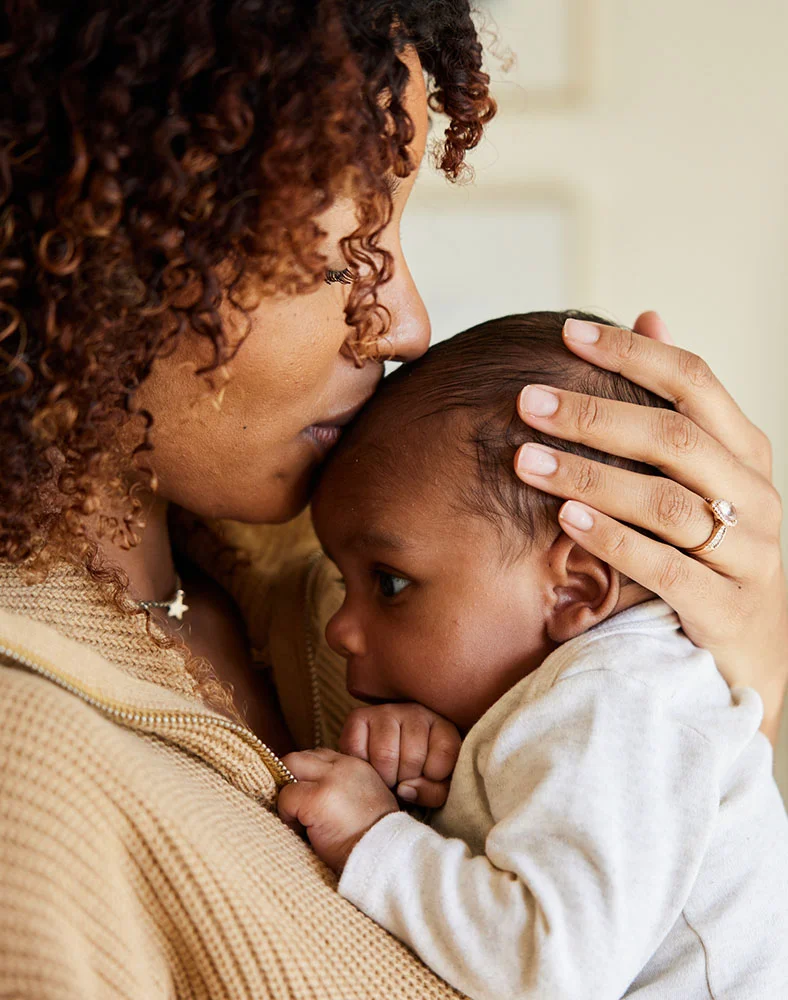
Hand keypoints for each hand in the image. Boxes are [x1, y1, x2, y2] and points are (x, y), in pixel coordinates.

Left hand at [279, 748, 397, 872]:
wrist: (384, 859)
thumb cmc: (373, 839)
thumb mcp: (365, 800)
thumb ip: (342, 786)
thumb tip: (311, 789)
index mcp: (356, 765)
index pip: (318, 757)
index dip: (306, 777)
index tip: (307, 799)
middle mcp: (344, 766)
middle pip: (299, 757)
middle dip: (290, 780)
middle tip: (296, 808)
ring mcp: (330, 779)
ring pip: (290, 767)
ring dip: (288, 794)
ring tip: (300, 820)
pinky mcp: (317, 798)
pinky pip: (286, 797)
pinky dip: (287, 814)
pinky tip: (303, 832)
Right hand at [339, 703, 461, 807]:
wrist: (388, 762)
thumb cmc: (418, 776)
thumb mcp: (438, 786)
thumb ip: (434, 792)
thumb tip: (404, 789)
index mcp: (442, 726)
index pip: (444, 756)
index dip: (434, 779)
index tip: (426, 779)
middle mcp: (415, 712)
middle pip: (412, 758)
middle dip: (405, 780)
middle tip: (402, 780)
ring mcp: (386, 711)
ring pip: (385, 755)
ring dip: (384, 777)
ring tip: (387, 776)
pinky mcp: (358, 717)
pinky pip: (357, 750)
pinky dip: (362, 767)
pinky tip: (370, 766)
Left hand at [515, 312, 787, 743]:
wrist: (756, 657)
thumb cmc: (715, 553)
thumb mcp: (705, 477)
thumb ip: (677, 406)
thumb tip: (650, 315)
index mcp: (746, 455)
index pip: (695, 381)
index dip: (632, 354)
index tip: (568, 332)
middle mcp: (756, 497)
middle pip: (674, 438)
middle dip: (595, 414)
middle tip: (528, 400)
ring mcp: (748, 555)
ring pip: (665, 502)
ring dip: (590, 476)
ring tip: (526, 459)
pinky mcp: (727, 609)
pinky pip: (666, 567)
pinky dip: (613, 540)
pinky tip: (565, 519)